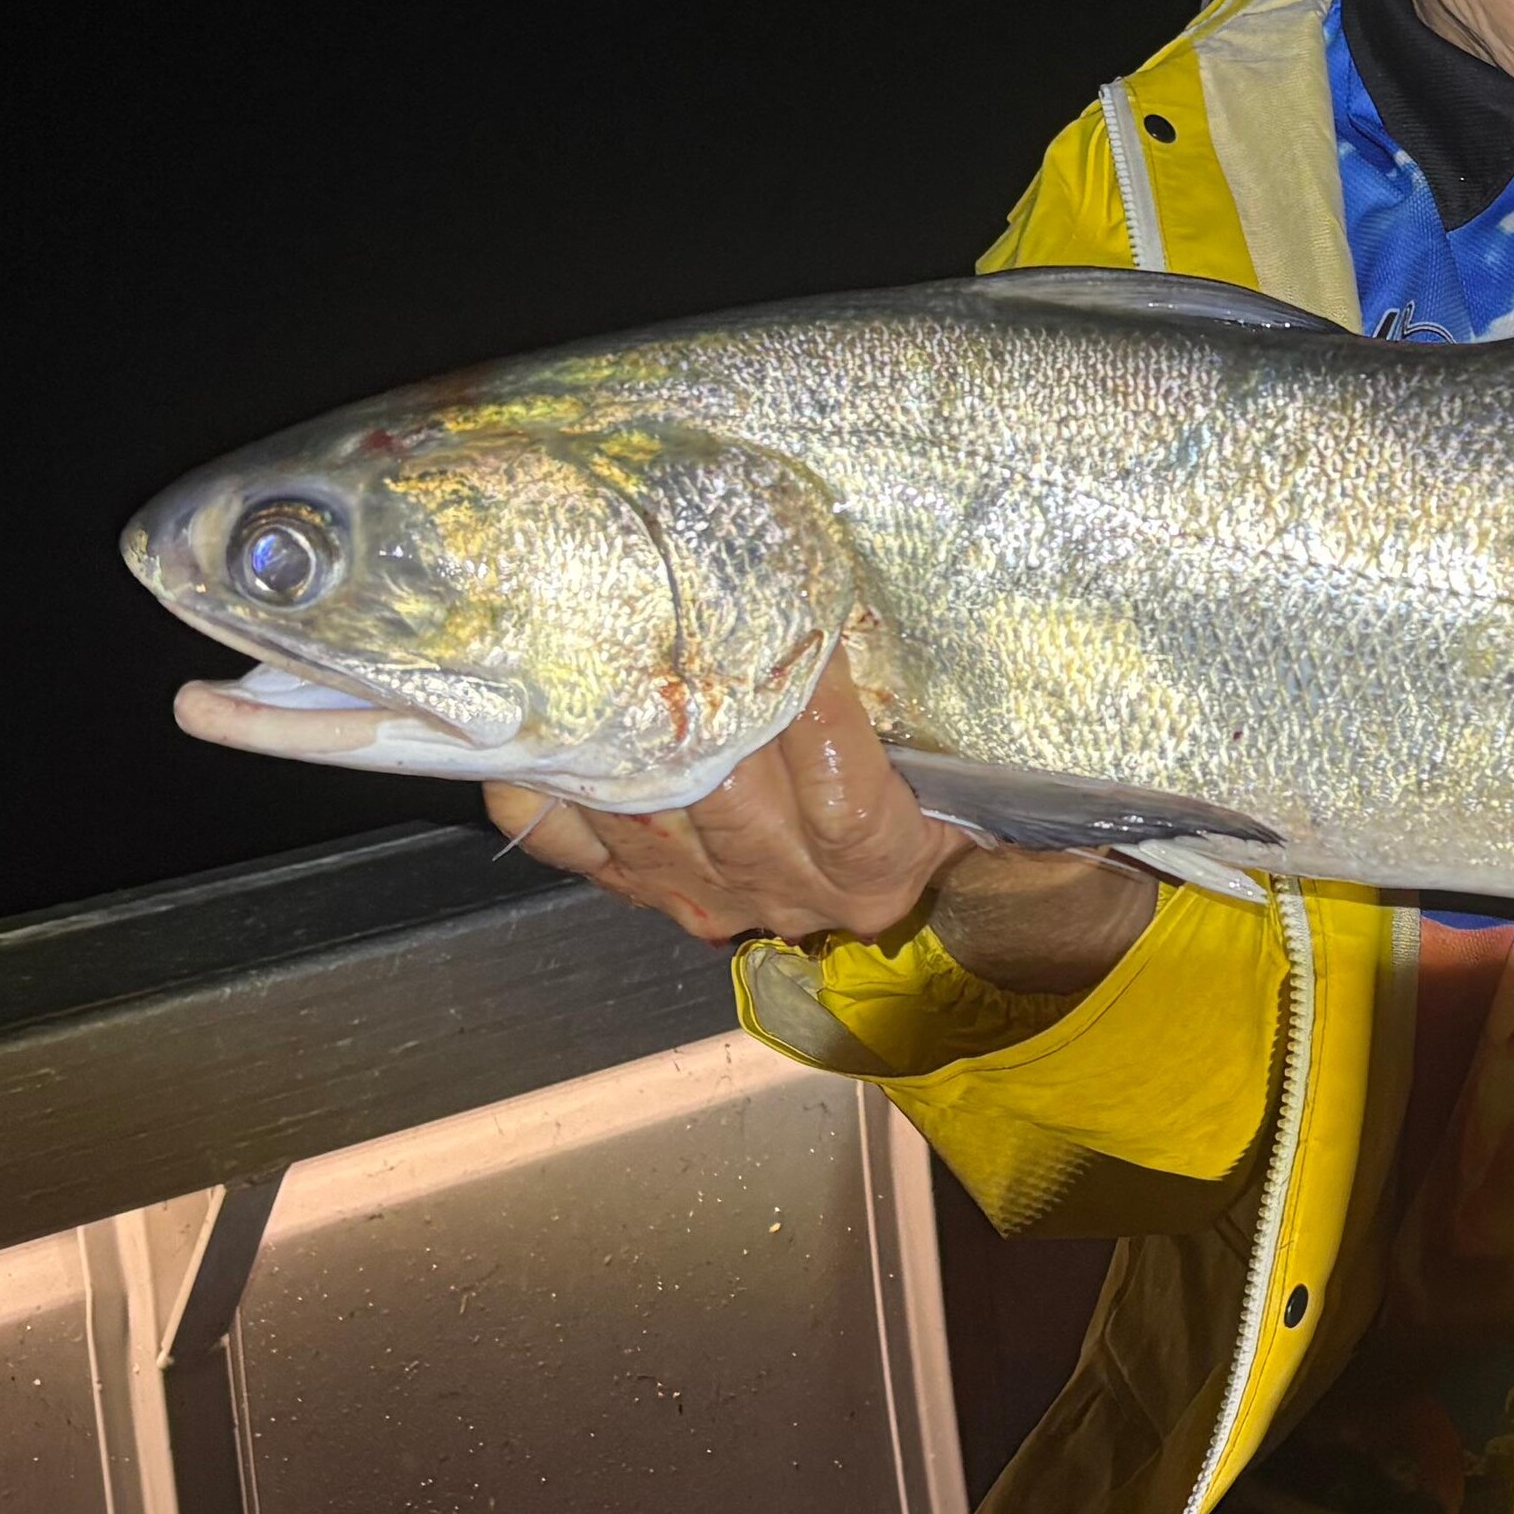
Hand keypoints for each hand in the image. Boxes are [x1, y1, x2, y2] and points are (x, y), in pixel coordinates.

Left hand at [481, 659, 1154, 985]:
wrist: (897, 911)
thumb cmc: (938, 814)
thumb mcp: (970, 781)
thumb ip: (961, 732)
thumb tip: (967, 644)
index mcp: (879, 863)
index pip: (844, 789)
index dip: (814, 710)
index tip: (800, 626)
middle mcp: (787, 890)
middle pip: (729, 799)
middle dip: (699, 702)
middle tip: (673, 602)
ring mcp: (704, 897)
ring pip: (647, 817)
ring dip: (620, 732)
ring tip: (605, 638)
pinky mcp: (642, 893)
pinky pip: (574, 844)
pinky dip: (549, 786)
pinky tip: (543, 724)